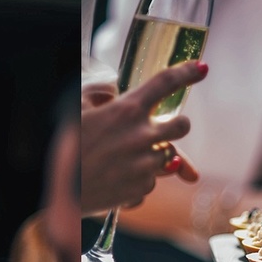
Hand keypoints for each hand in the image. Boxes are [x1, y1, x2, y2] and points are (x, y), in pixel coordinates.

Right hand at [80, 62, 206, 212]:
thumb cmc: (65, 148)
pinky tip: (117, 176)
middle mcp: (142, 136)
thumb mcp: (75, 109)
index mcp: (126, 110)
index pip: (166, 83)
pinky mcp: (143, 188)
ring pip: (169, 156)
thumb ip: (98, 93)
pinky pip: (152, 180)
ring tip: (124, 157)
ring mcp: (145, 164)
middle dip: (176, 124)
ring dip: (154, 153)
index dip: (187, 72)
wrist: (59, 193)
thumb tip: (114, 90)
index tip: (201, 68)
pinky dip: (140, 177)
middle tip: (161, 126)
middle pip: (182, 125)